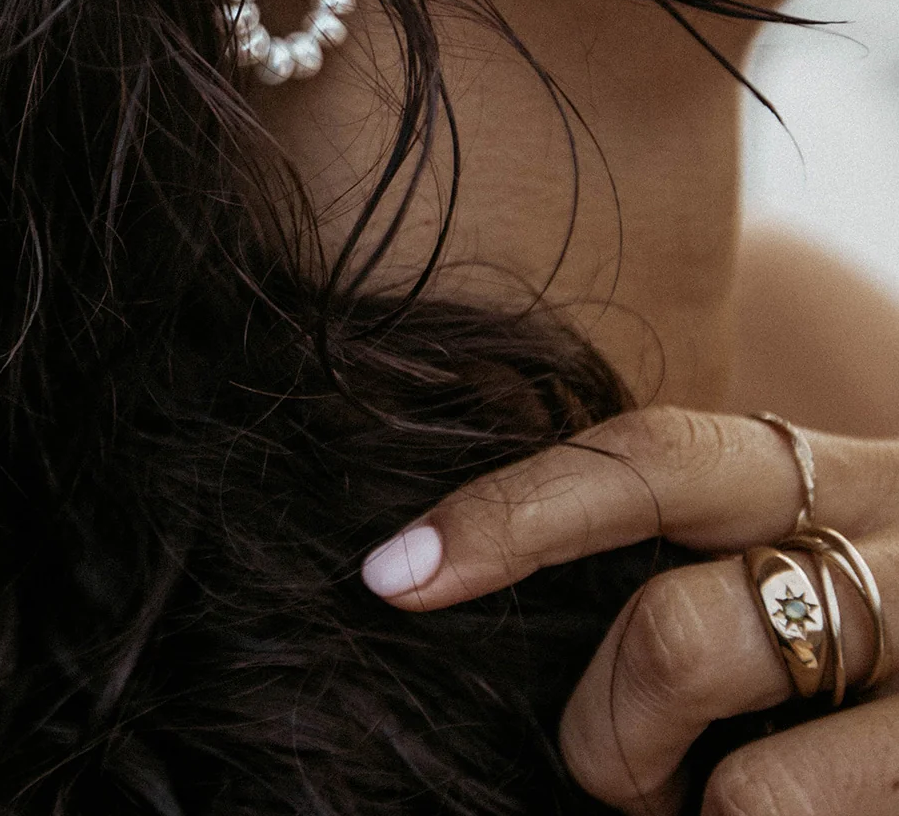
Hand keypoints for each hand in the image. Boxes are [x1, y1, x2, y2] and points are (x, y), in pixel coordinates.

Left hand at [360, 408, 898, 813]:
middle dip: (609, 736)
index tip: (394, 574)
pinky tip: (804, 809)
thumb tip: (504, 606)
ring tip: (713, 806)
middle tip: (622, 774)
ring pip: (751, 790)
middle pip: (674, 636)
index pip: (646, 462)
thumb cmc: (895, 614)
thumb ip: (698, 552)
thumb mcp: (812, 539)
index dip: (510, 514)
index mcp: (824, 477)